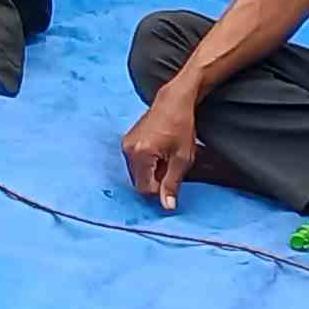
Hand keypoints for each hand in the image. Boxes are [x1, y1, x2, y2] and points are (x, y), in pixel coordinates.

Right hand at [123, 90, 201, 210]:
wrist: (173, 101)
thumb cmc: (181, 126)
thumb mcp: (182, 158)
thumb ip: (172, 184)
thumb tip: (167, 207)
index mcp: (141, 154)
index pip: (145, 189)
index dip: (161, 188)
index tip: (173, 176)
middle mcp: (128, 150)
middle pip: (139, 182)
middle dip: (156, 179)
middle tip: (171, 164)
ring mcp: (125, 145)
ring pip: (137, 174)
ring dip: (152, 171)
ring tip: (165, 156)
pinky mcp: (126, 142)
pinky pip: (135, 163)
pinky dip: (147, 163)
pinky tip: (159, 151)